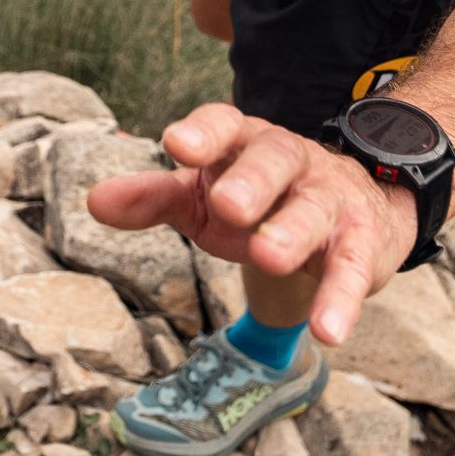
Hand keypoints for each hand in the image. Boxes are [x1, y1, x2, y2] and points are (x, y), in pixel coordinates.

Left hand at [87, 102, 419, 346]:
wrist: (351, 210)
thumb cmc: (260, 200)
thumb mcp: (203, 198)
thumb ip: (154, 198)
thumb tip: (93, 200)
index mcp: (246, 143)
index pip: (225, 124)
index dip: (204, 133)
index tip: (176, 145)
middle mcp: (292, 163)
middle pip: (275, 159)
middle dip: (252, 180)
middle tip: (227, 204)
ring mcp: (330, 201)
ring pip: (313, 211)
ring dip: (292, 233)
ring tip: (268, 258)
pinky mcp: (361, 245)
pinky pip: (352, 269)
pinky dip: (341, 299)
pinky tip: (328, 332)